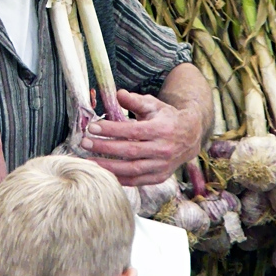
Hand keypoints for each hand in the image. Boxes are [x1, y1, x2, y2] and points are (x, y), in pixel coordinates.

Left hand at [80, 89, 201, 185]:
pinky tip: (104, 174)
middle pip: (129, 151)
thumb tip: (118, 94)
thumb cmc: (166, 117)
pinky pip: (137, 181)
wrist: (190, 136)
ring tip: (89, 161)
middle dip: (105, 148)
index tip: (92, 127)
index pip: (132, 131)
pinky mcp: (160, 177)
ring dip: (109, 167)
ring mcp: (162, 166)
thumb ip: (135, 101)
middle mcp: (162, 149)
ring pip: (132, 169)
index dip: (111, 130)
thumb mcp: (153, 105)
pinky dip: (120, 179)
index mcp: (160, 129)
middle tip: (85, 143)